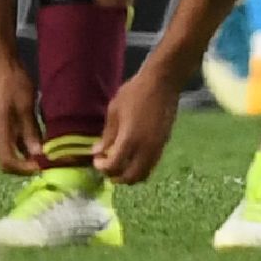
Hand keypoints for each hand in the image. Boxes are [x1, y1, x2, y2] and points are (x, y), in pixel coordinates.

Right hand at [0, 59, 44, 174]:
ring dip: (28, 156)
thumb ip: (30, 130)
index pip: (7, 161)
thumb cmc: (13, 81)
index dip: (24, 168)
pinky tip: (42, 142)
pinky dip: (27, 145)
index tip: (43, 166)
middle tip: (46, 164)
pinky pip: (15, 140)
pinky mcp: (6, 121)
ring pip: (12, 150)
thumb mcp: (25, 105)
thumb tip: (38, 154)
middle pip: (8, 160)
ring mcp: (1, 127)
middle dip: (26, 166)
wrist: (2, 62)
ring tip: (47, 155)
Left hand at [91, 64, 182, 184]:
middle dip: (116, 177)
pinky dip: (139, 168)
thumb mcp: (114, 110)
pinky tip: (131, 158)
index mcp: (130, 140)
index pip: (114, 166)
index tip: (96, 159)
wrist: (162, 83)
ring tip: (119, 164)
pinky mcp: (163, 145)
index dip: (102, 167)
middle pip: (130, 177)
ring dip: (129, 175)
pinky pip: (151, 166)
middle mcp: (145, 150)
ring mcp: (156, 149)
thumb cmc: (135, 92)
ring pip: (143, 175)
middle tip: (106, 167)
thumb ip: (107, 135)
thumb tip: (98, 151)